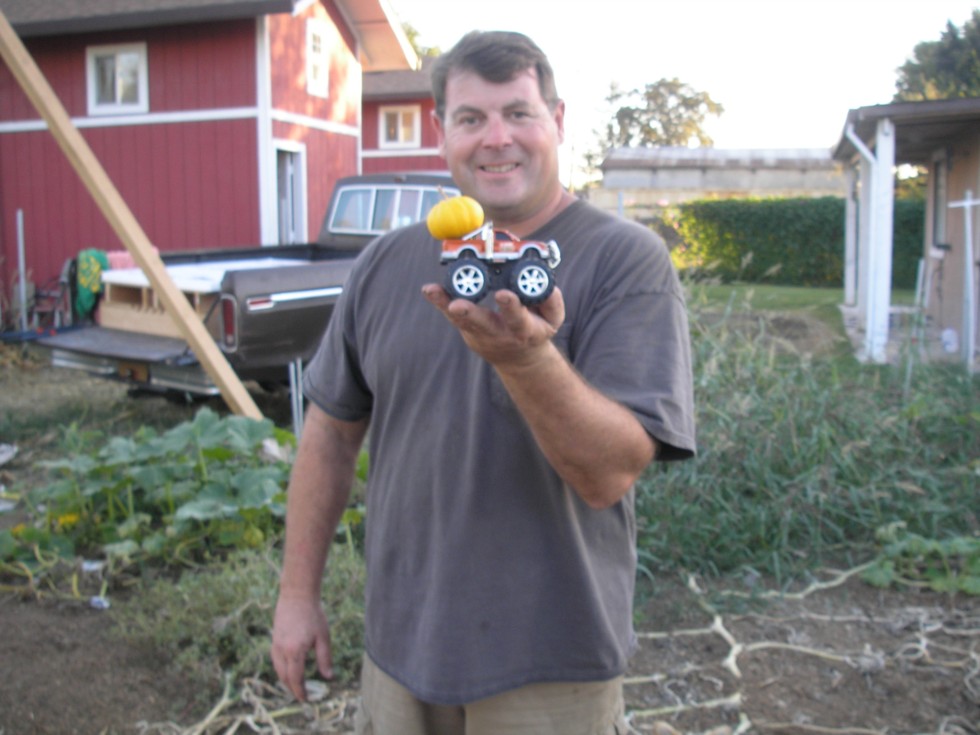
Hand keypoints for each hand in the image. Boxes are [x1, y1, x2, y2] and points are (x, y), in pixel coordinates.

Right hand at [270, 595, 332, 701]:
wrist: (297, 595)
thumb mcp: (323, 637)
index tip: (305, 699)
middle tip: (301, 695)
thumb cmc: (313, 615)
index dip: (300, 691)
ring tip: (295, 685)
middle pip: (284, 677)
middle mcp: (282, 650)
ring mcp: (275, 645)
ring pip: (278, 669)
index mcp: (295, 651)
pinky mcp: (274, 639)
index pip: (295, 679)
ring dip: (286, 679)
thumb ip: (324, 658)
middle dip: (292, 688)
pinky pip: (276, 660)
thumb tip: (328, 677)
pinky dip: (282, 669)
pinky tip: (289, 668)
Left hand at [422, 284, 564, 371]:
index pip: (517, 318)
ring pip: (461, 319)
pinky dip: (440, 301)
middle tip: (456, 305)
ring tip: (431, 290)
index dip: (511, 307)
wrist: (519, 357)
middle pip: (481, 323)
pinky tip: (429, 289)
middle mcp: (498, 333)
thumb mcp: (552, 320)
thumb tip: (546, 285)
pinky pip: (451, 315)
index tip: (504, 294)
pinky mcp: (467, 329)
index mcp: (522, 330)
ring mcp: (479, 332)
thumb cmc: (535, 330)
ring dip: (445, 304)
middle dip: (469, 313)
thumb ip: (552, 301)